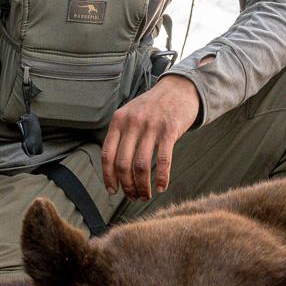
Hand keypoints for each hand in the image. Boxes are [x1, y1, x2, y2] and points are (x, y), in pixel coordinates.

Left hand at [102, 74, 199, 201]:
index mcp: (118, 121)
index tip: (112, 191)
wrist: (179, 88)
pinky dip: (161, 178)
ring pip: (141, 166)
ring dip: (142, 186)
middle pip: (123, 164)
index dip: (108, 177)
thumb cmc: (153, 107)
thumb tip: (113, 169)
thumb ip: (121, 135)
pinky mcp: (170, 130)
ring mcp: (151, 126)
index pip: (107, 155)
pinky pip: (163, 160)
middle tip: (132, 197)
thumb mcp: (130, 114)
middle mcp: (132, 123)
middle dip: (126, 186)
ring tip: (145, 196)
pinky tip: (161, 188)